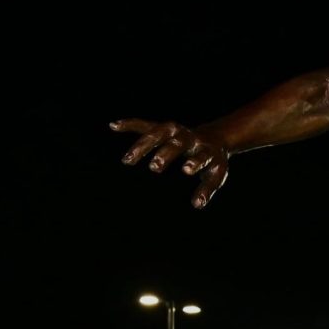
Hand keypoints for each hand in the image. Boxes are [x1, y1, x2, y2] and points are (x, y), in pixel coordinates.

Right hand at [112, 118, 233, 208]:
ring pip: (159, 132)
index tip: (186, 170)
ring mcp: (177, 131)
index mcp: (207, 150)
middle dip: (167, 153)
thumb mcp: (215, 175)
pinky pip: (146, 124)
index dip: (195, 162)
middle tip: (155, 167)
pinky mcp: (164, 128)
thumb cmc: (213, 162)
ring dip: (143, 144)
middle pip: (178, 142)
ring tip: (127, 160)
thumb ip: (207, 189)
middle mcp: (191, 137)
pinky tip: (113, 126)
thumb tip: (197, 204)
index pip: (202, 155)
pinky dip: (130, 124)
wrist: (215, 138)